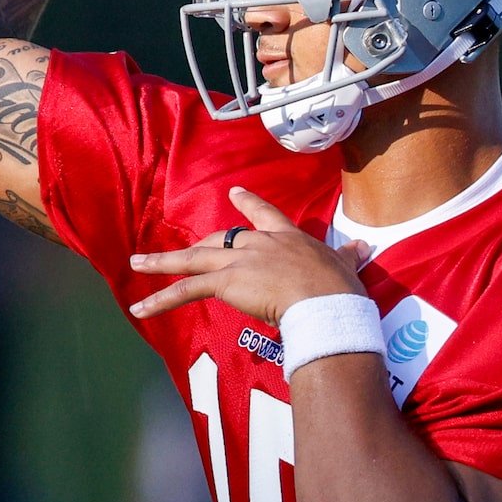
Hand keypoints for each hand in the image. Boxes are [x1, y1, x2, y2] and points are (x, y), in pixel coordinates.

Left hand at [128, 187, 369, 323]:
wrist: (326, 299)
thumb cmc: (339, 287)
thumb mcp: (346, 267)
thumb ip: (348, 257)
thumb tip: (364, 248)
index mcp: (286, 238)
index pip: (263, 215)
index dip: (247, 205)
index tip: (235, 194)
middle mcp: (258, 243)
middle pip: (219, 239)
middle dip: (196, 247)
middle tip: (178, 249)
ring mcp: (238, 261)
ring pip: (192, 259)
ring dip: (162, 263)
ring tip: (137, 263)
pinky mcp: (225, 282)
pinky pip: (185, 290)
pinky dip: (161, 298)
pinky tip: (140, 307)